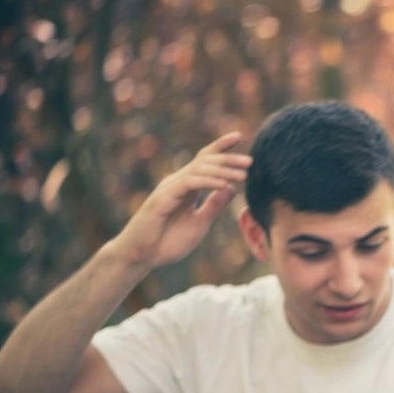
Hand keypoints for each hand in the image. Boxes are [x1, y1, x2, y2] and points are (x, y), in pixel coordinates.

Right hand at [110, 132, 250, 270]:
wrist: (142, 257)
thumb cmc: (168, 241)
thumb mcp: (200, 222)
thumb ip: (214, 205)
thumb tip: (232, 188)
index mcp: (187, 187)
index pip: (205, 160)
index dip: (220, 147)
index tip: (239, 136)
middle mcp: (177, 183)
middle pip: (204, 161)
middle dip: (228, 158)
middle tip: (250, 160)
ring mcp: (169, 188)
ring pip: (198, 170)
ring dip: (222, 171)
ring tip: (243, 175)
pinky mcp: (163, 198)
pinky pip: (189, 184)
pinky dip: (208, 183)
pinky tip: (224, 186)